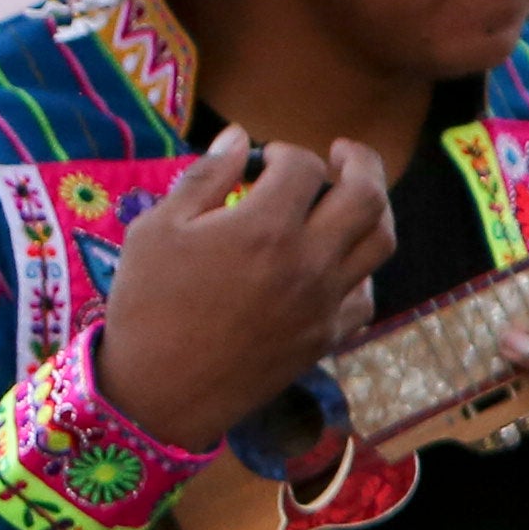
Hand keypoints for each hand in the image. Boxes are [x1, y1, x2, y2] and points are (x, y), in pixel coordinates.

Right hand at [95, 131, 395, 448]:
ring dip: (375, 210)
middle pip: (367, 197)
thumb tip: (238, 137)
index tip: (267, 159)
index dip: (286, 153)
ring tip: (354, 196)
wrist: (161, 392)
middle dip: (361, 162)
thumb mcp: (158, 229)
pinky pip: (366, 294)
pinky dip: (362, 268)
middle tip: (343, 151)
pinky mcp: (327, 336)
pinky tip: (338, 260)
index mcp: (264, 229)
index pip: (304, 167)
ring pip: (381, 243)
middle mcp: (308, 262)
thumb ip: (205, 177)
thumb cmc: (147, 304)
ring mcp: (324, 302)